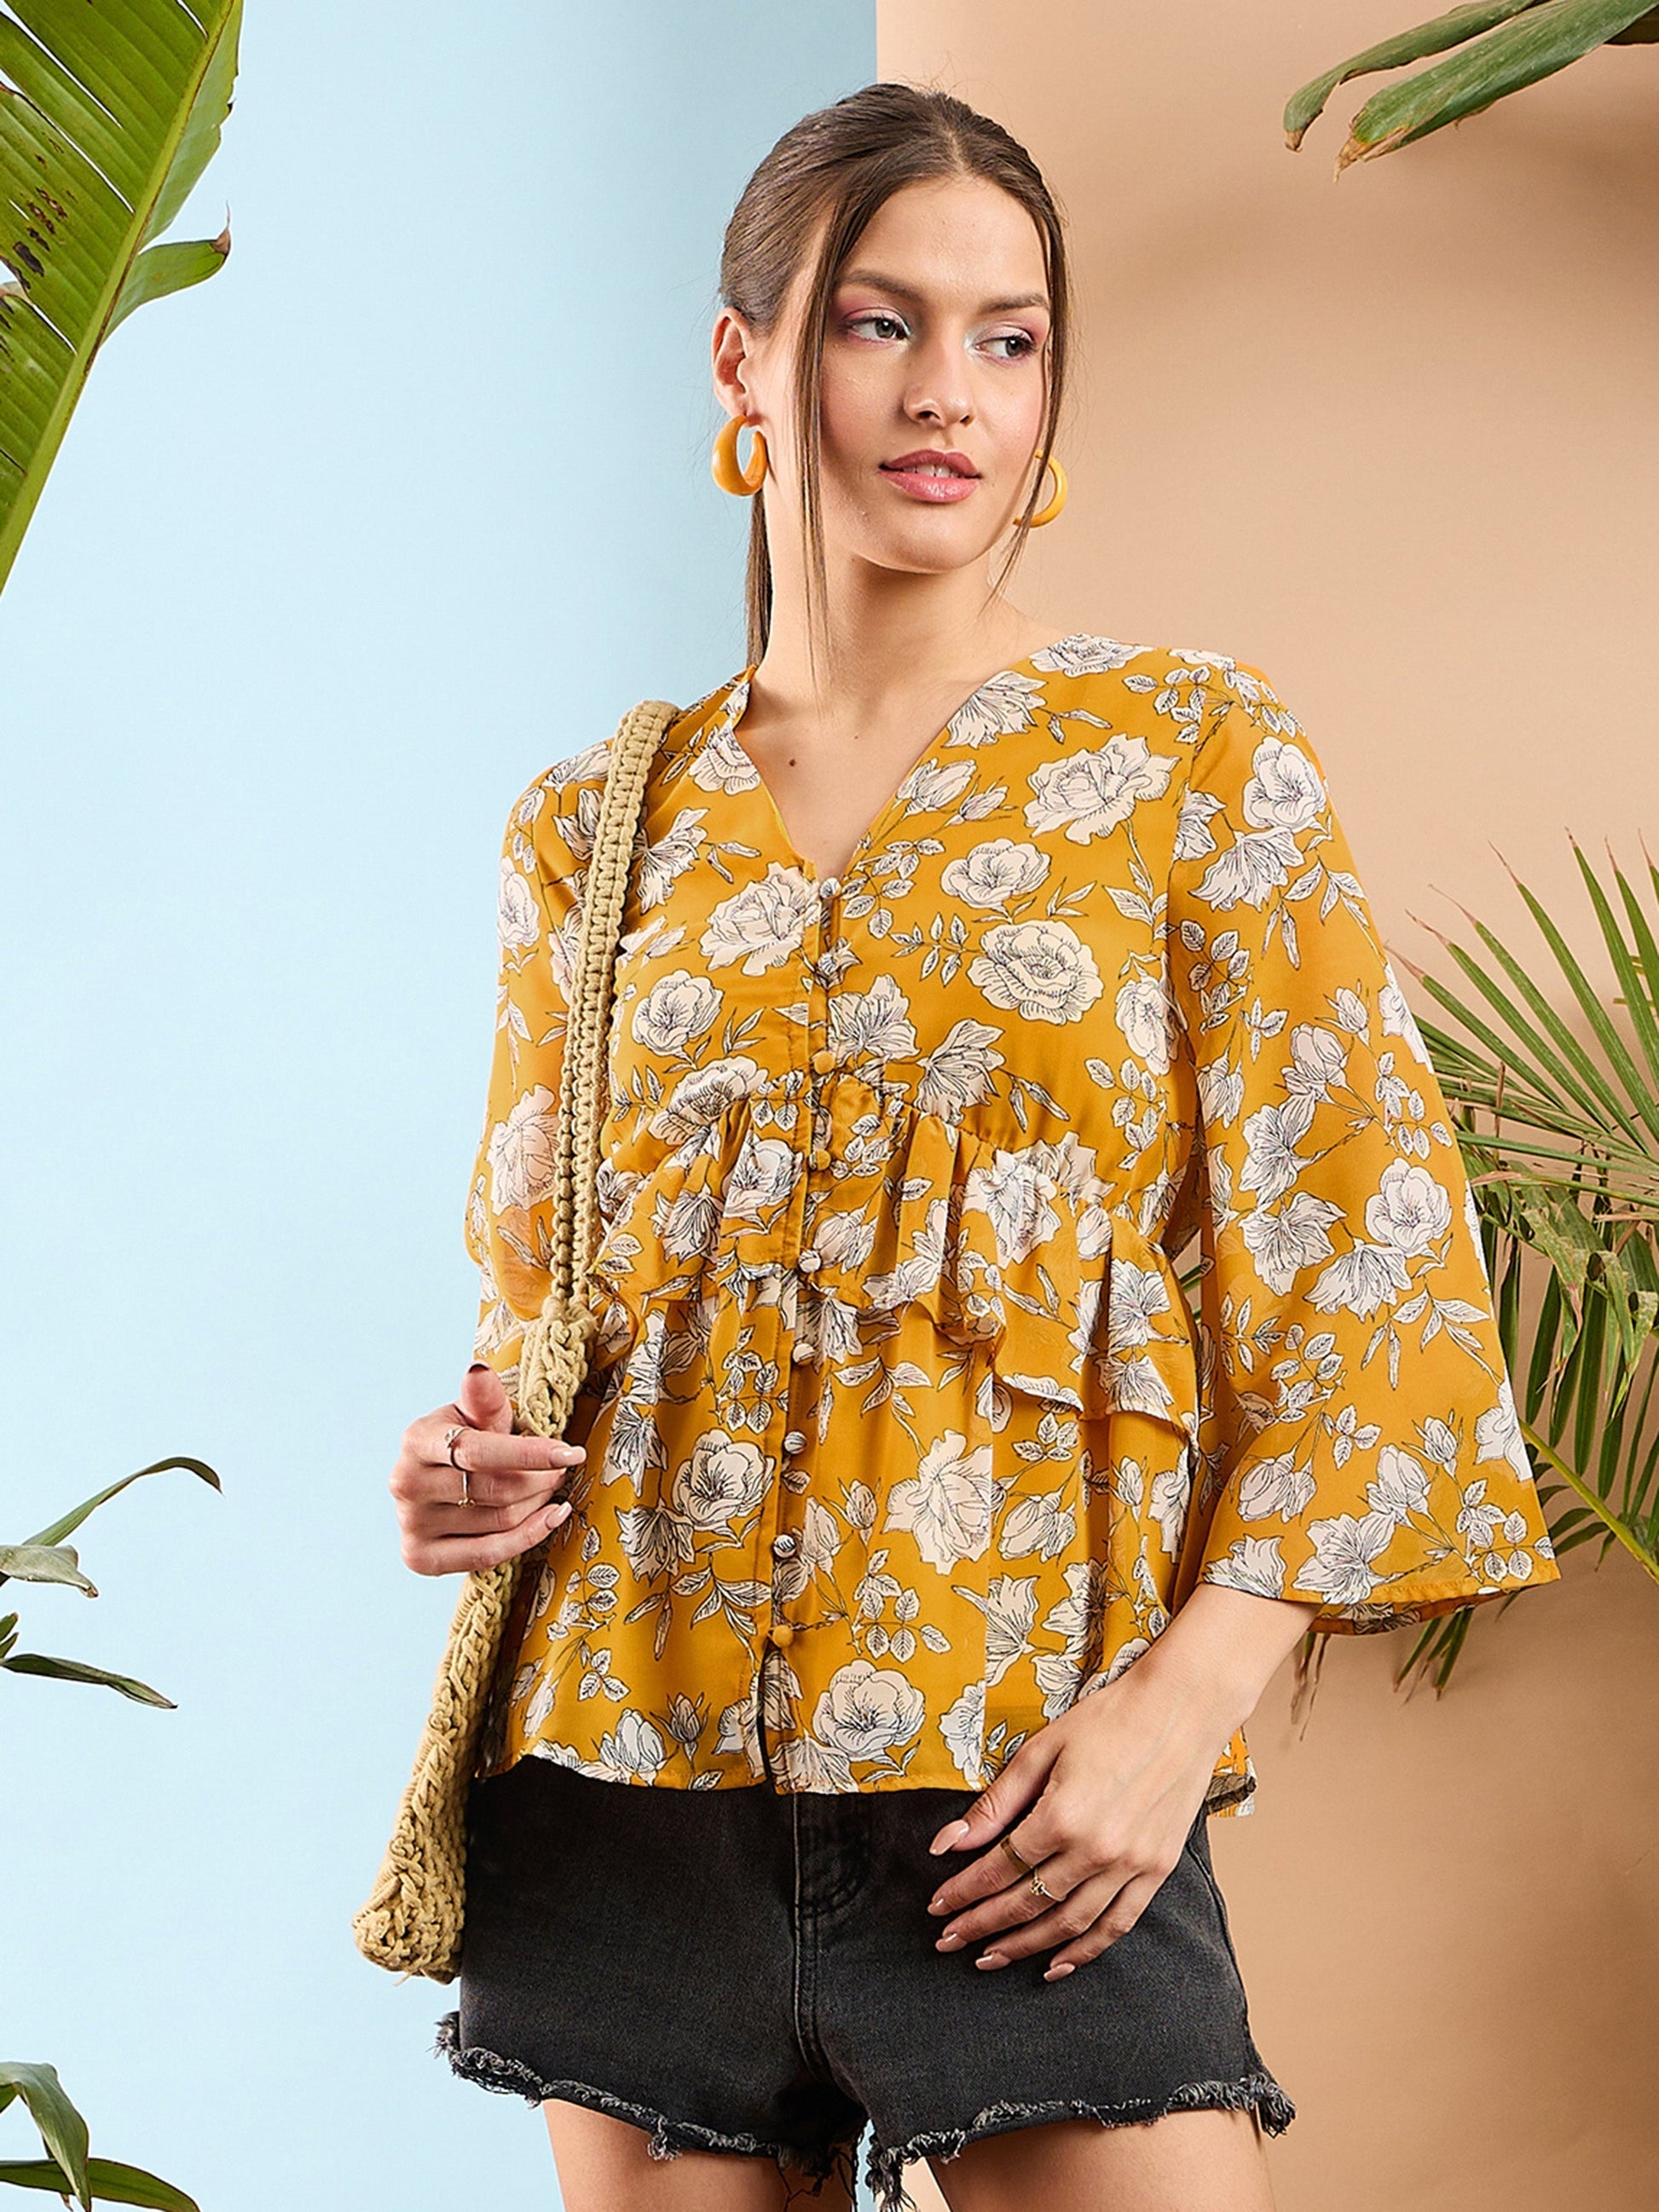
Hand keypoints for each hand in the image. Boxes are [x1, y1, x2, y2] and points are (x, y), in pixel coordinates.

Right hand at [389, 1361, 584, 1575]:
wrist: (431, 1479)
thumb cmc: (462, 1440)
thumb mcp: (472, 1414)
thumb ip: (482, 1399)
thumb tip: (479, 1371)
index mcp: (416, 1440)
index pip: (479, 1452)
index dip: (531, 1454)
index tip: (572, 1454)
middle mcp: (406, 1483)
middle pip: (496, 1490)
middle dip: (541, 1479)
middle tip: (562, 1468)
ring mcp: (410, 1524)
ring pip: (498, 1521)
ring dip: (538, 1504)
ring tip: (550, 1488)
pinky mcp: (418, 1557)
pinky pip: (487, 1554)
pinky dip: (528, 1537)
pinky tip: (552, 1517)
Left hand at [921, 1586, 1318, 1979]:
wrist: (1182, 1710)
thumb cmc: (1108, 1720)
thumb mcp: (1041, 1749)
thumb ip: (995, 1804)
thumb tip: (947, 1844)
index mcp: (1061, 1816)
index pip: (999, 1868)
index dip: (964, 1892)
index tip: (937, 1907)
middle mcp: (1096, 1850)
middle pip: (1027, 1903)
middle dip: (982, 1926)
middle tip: (949, 1941)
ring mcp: (1131, 1865)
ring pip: (1068, 1925)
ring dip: (1024, 1947)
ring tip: (990, 1958)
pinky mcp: (1157, 1871)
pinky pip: (1116, 1926)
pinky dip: (1085, 1952)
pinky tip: (1055, 1965)